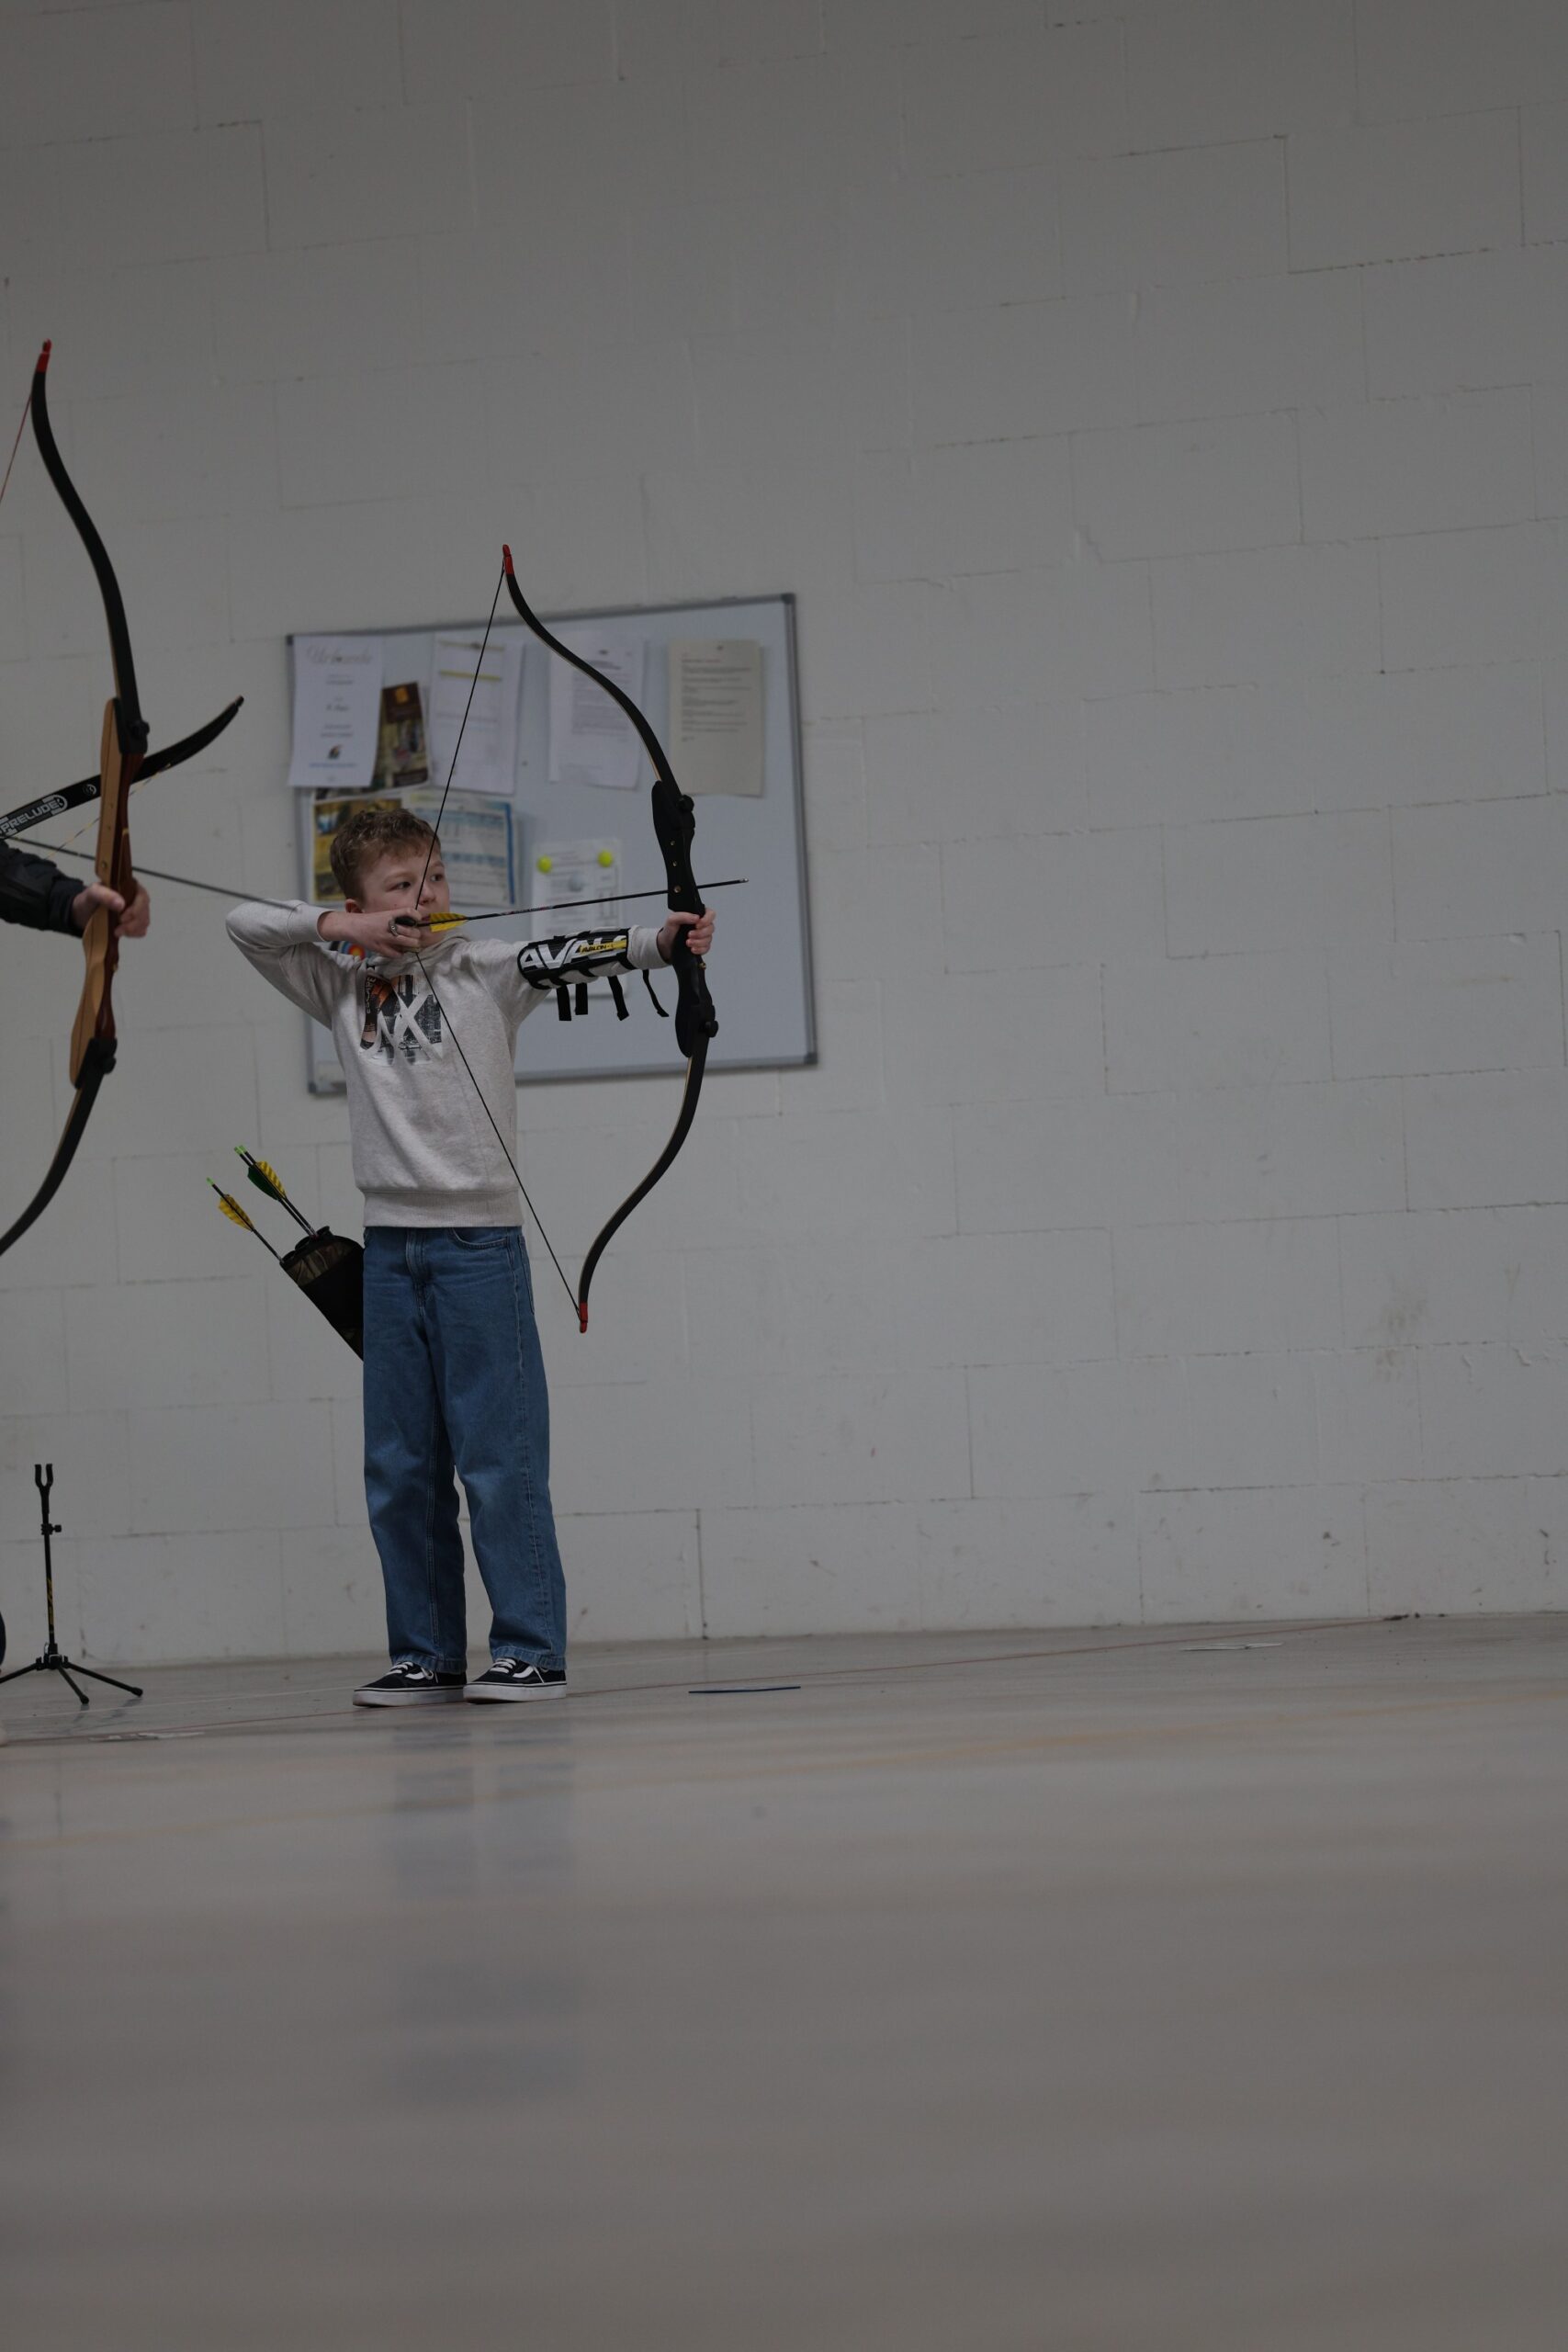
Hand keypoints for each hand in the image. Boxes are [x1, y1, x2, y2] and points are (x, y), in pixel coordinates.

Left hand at [72, 878, 149, 938]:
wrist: (82, 914)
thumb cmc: (88, 900)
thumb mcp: (92, 894)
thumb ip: (105, 895)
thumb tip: (121, 904)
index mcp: (129, 886)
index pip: (142, 897)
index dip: (136, 909)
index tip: (122, 918)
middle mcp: (136, 898)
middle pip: (144, 911)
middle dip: (132, 923)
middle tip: (117, 930)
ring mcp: (137, 911)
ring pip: (144, 922)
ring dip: (132, 930)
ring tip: (116, 932)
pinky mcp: (135, 923)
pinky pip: (141, 930)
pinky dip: (133, 934)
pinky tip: (121, 933)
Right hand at [317, 907, 431, 958]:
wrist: (352, 926)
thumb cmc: (367, 921)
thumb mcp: (382, 915)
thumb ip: (394, 919)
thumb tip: (410, 925)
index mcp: (388, 915)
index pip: (407, 911)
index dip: (416, 915)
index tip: (419, 919)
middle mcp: (388, 925)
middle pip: (410, 930)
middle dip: (417, 935)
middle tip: (417, 936)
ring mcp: (384, 937)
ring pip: (406, 942)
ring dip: (413, 944)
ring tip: (413, 944)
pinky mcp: (380, 948)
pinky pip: (396, 953)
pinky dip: (401, 953)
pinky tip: (400, 951)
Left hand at [657, 905, 714, 962]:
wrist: (666, 944)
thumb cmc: (670, 930)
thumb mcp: (672, 919)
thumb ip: (683, 915)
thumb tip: (696, 918)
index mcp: (697, 915)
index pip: (710, 914)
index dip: (707, 920)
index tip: (697, 925)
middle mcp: (702, 925)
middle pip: (711, 928)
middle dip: (700, 933)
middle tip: (689, 935)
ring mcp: (703, 936)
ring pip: (709, 939)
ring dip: (698, 942)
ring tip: (688, 942)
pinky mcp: (702, 946)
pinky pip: (707, 948)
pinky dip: (700, 949)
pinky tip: (692, 949)